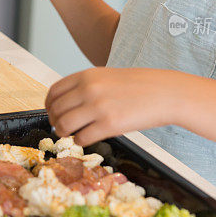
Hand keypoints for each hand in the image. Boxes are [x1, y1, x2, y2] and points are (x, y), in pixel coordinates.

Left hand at [45, 66, 177, 146]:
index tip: (52, 112)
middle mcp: (89, 89)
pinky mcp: (110, 125)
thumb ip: (87, 86)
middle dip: (55, 121)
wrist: (166, 93)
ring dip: (65, 133)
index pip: (54, 91)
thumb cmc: (140, 86)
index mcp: (87, 75)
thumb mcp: (108, 76)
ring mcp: (98, 107)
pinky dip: (80, 141)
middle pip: (55, 110)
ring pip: (64, 125)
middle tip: (62, 127)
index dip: (49, 105)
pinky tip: (87, 138)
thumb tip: (67, 104)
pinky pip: (81, 138)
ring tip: (73, 134)